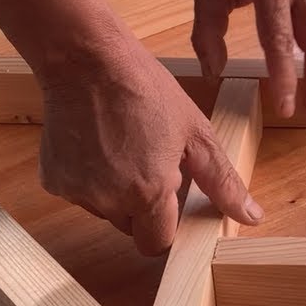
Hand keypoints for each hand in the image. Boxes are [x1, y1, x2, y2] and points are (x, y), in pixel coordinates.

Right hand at [37, 40, 263, 255]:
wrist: (87, 61)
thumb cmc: (146, 90)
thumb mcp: (196, 133)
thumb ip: (222, 182)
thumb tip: (251, 217)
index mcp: (147, 193)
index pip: (157, 244)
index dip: (166, 226)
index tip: (171, 201)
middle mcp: (108, 200)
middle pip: (131, 229)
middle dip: (143, 208)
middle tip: (149, 163)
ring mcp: (77, 191)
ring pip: (105, 212)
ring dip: (116, 193)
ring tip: (124, 148)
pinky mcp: (53, 180)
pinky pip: (80, 193)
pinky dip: (91, 178)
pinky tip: (98, 145)